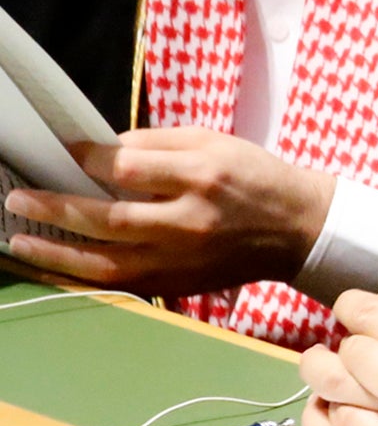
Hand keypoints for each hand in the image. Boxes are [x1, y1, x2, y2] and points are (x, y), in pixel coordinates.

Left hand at [5, 128, 334, 297]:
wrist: (301, 229)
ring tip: (21, 241)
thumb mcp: (216, 142)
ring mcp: (184, 258)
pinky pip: (121, 283)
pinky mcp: (181, 283)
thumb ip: (158, 143)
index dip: (87, 159)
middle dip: (56, 207)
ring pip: (108, 261)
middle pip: (110, 218)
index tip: (62, 151)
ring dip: (57, 252)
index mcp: (203, 175)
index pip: (129, 168)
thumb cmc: (257, 178)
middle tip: (18, 198)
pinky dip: (83, 276)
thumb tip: (102, 152)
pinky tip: (55, 267)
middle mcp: (191, 220)